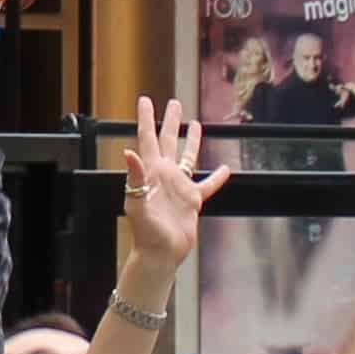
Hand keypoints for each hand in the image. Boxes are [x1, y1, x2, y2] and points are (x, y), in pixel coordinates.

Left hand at [113, 96, 209, 293]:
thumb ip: (135, 176)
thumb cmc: (145, 231)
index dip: (146, 119)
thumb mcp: (136, 202)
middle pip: (168, 141)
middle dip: (170, 121)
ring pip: (187, 157)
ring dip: (191, 141)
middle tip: (174, 103)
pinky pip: (207, 185)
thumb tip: (129, 152)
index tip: (145, 100)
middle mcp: (164, 175)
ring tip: (195, 124)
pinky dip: (216, 177)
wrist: (160, 253)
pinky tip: (225, 169)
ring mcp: (178, 187)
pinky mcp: (192, 200)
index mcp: (150, 172)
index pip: (147, 138)